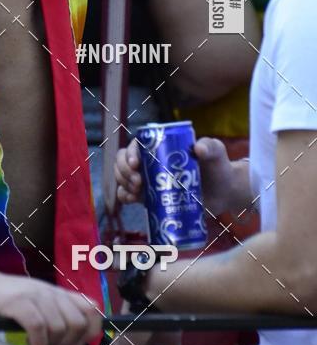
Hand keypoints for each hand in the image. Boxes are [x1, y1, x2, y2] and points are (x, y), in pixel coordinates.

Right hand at [0, 271, 102, 344]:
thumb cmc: (10, 299)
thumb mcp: (40, 303)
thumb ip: (59, 313)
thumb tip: (79, 336)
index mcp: (59, 293)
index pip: (92, 309)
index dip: (90, 331)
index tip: (74, 342)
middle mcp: (51, 292)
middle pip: (77, 323)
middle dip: (68, 342)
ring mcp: (35, 295)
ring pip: (58, 326)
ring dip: (50, 344)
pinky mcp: (18, 302)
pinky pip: (38, 326)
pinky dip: (38, 343)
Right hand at [114, 136, 235, 214]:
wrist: (223, 192)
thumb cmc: (218, 166)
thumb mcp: (216, 152)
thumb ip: (210, 146)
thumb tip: (198, 148)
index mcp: (159, 147)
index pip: (137, 146)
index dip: (130, 154)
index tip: (135, 165)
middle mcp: (149, 161)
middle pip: (124, 162)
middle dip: (123, 171)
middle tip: (138, 183)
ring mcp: (148, 180)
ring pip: (122, 178)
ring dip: (122, 183)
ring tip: (137, 192)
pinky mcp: (150, 197)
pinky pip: (128, 195)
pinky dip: (124, 196)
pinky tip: (131, 199)